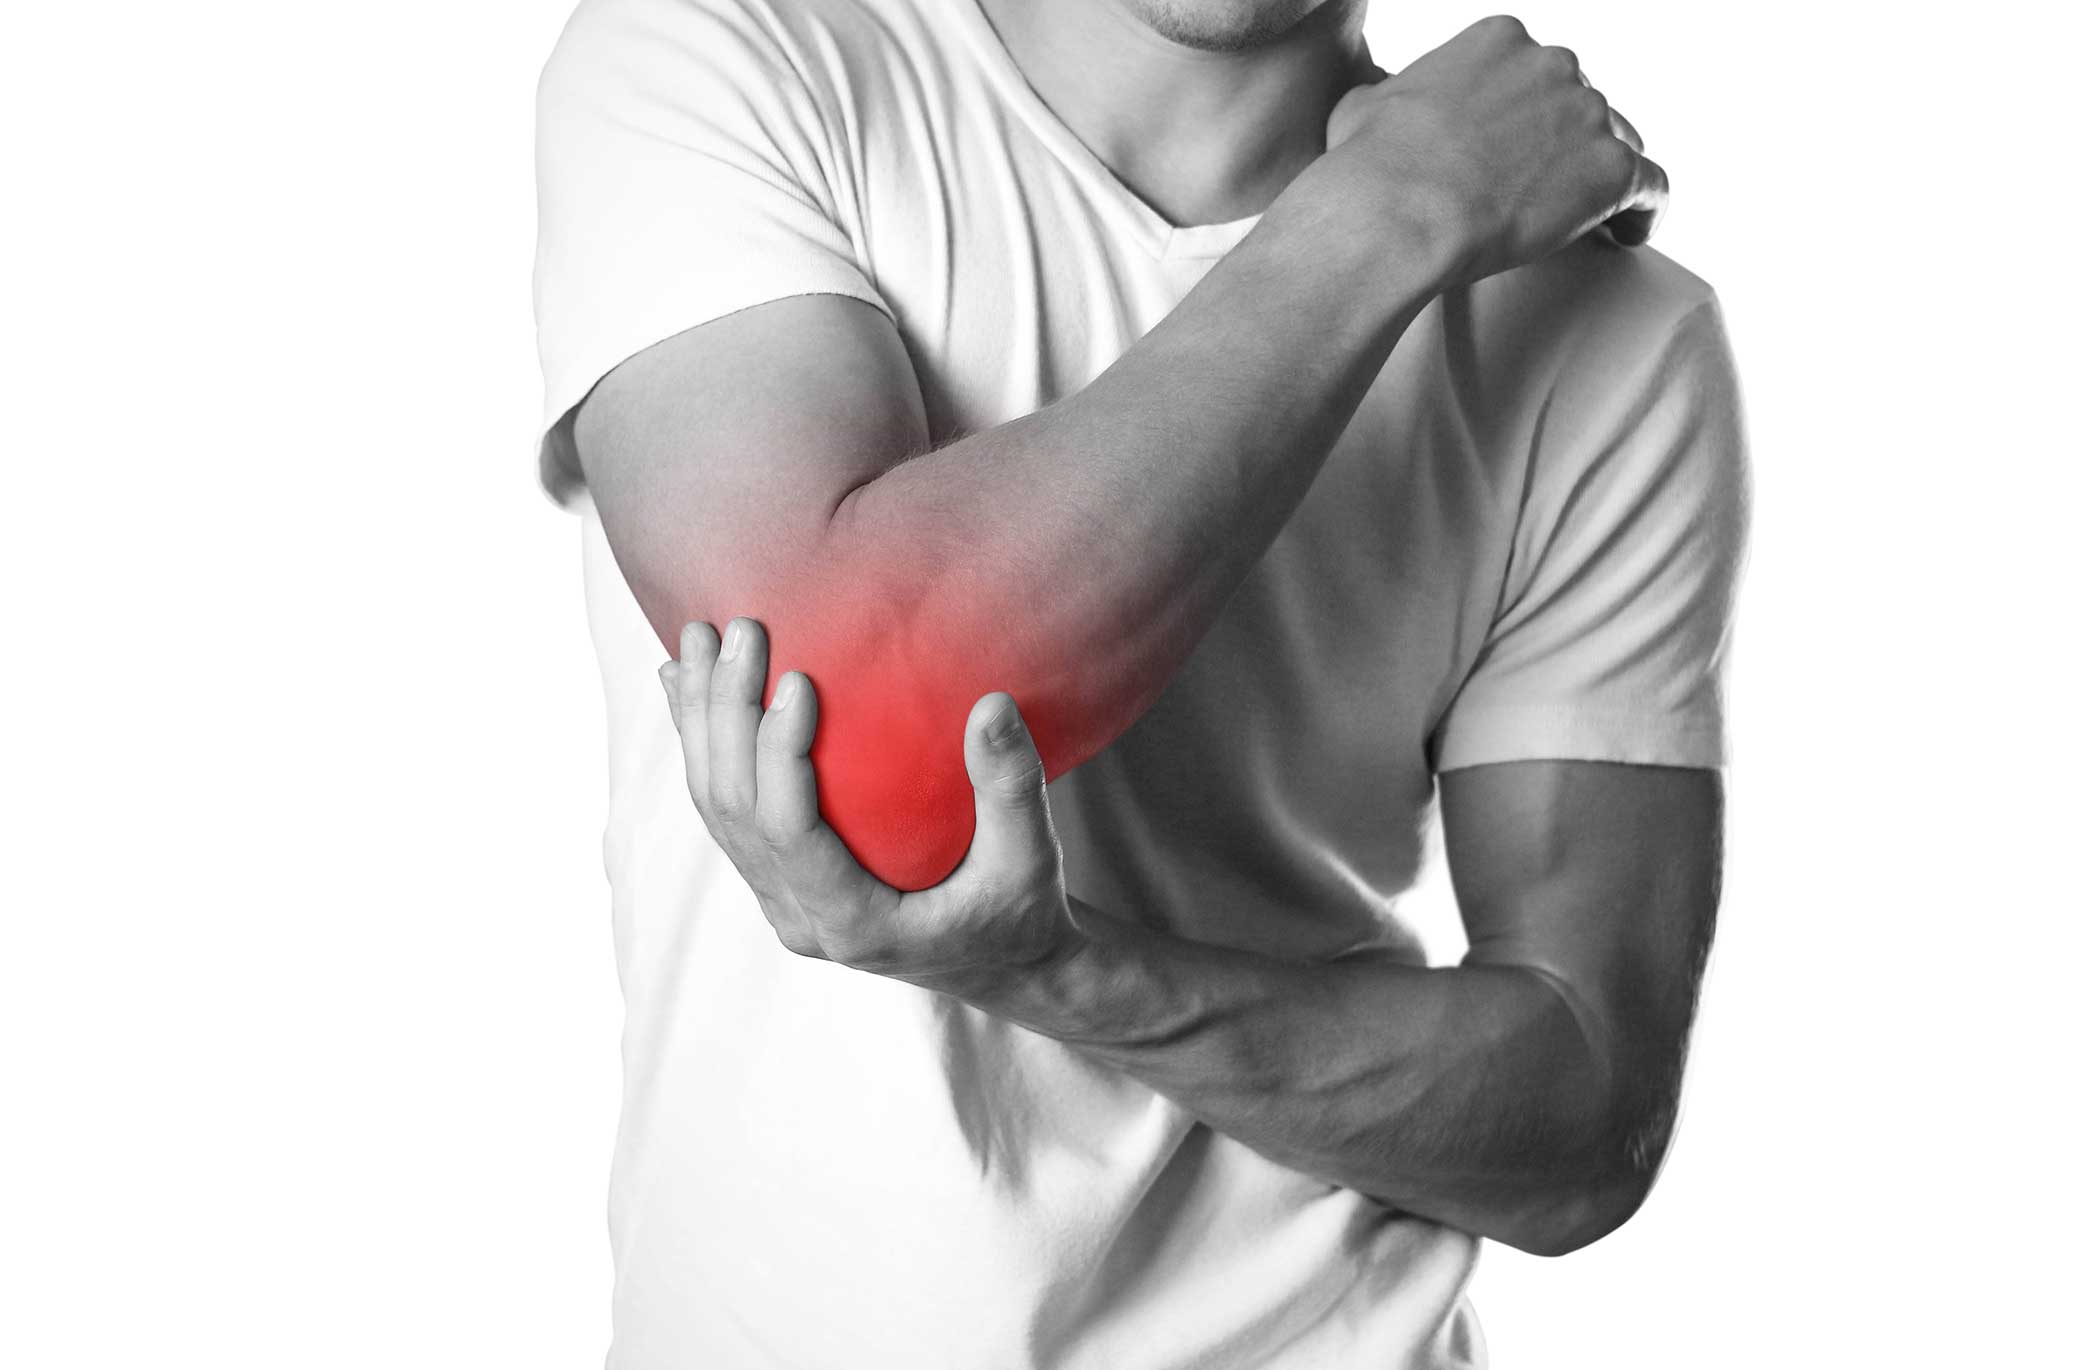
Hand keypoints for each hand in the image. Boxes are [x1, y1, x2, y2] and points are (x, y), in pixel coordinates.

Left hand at [658, 617, 1078, 983]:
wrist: (1002, 966)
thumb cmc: (1021, 914)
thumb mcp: (1030, 860)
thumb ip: (1011, 789)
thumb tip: (992, 705)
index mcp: (855, 924)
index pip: (790, 835)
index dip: (779, 757)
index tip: (796, 680)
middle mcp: (802, 919)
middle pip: (736, 813)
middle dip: (726, 716)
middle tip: (743, 632)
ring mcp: (782, 902)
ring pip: (716, 810)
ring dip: (701, 721)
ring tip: (698, 640)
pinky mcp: (779, 880)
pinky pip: (726, 810)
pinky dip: (705, 744)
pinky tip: (685, 686)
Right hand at [1324, 15, 1667, 278]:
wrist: (1396, 213)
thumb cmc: (1369, 165)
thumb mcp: (1364, 105)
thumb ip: (1392, 97)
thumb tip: (1381, 107)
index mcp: (1499, 41)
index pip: (1534, 72)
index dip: (1528, 113)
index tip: (1516, 148)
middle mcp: (1553, 64)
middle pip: (1580, 103)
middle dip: (1566, 142)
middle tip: (1544, 187)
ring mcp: (1588, 115)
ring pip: (1619, 142)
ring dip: (1602, 176)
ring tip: (1590, 219)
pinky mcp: (1611, 170)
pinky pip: (1652, 187)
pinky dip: (1646, 211)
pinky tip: (1630, 234)